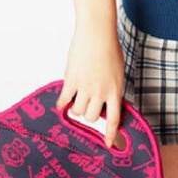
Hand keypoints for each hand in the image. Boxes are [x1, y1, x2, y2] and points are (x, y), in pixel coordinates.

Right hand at [56, 20, 125, 148]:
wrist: (97, 32)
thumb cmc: (109, 47)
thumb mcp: (116, 70)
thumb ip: (109, 86)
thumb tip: (99, 99)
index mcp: (116, 90)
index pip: (114, 118)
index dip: (110, 133)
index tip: (107, 144)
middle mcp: (102, 92)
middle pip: (92, 117)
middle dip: (88, 113)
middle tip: (85, 104)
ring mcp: (86, 87)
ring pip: (78, 111)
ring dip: (75, 107)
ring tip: (74, 98)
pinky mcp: (72, 81)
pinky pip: (64, 100)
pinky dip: (61, 104)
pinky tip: (61, 102)